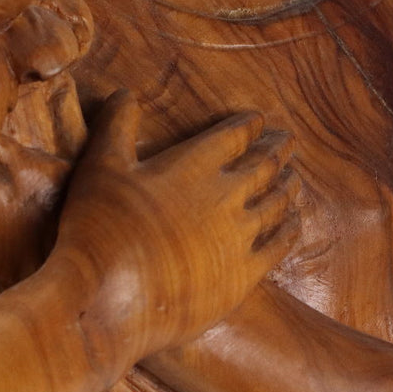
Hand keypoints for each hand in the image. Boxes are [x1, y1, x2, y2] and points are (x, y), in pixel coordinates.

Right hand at [51, 91, 300, 374]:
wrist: (108, 298)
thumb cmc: (98, 229)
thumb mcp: (100, 166)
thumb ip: (116, 126)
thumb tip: (124, 93)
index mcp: (195, 163)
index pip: (235, 134)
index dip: (250, 125)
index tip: (260, 120)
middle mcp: (226, 194)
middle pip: (265, 164)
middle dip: (278, 149)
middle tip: (288, 140)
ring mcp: (240, 235)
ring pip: (278, 202)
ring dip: (289, 186)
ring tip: (294, 178)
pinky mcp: (246, 274)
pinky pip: (280, 244)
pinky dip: (291, 228)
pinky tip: (294, 222)